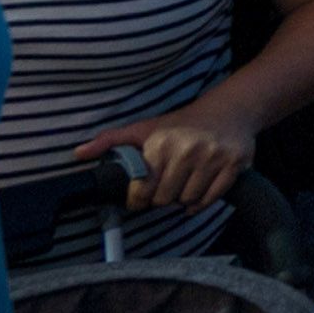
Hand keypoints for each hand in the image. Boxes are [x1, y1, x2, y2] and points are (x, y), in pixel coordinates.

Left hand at [84, 110, 252, 212]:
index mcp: (162, 143)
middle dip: (163, 196)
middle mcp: (188, 150)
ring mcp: (213, 157)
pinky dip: (202, 201)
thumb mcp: (144, 128)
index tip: (142, 193)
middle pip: (165, 199)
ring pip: (188, 201)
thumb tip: (79, 153)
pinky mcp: (234, 164)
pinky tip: (199, 188)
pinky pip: (211, 199)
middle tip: (167, 183)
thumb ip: (110, 141)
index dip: (139, 197)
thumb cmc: (182, 124)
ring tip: (184, 182)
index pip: (142, 190)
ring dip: (183, 198)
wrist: (229, 110)